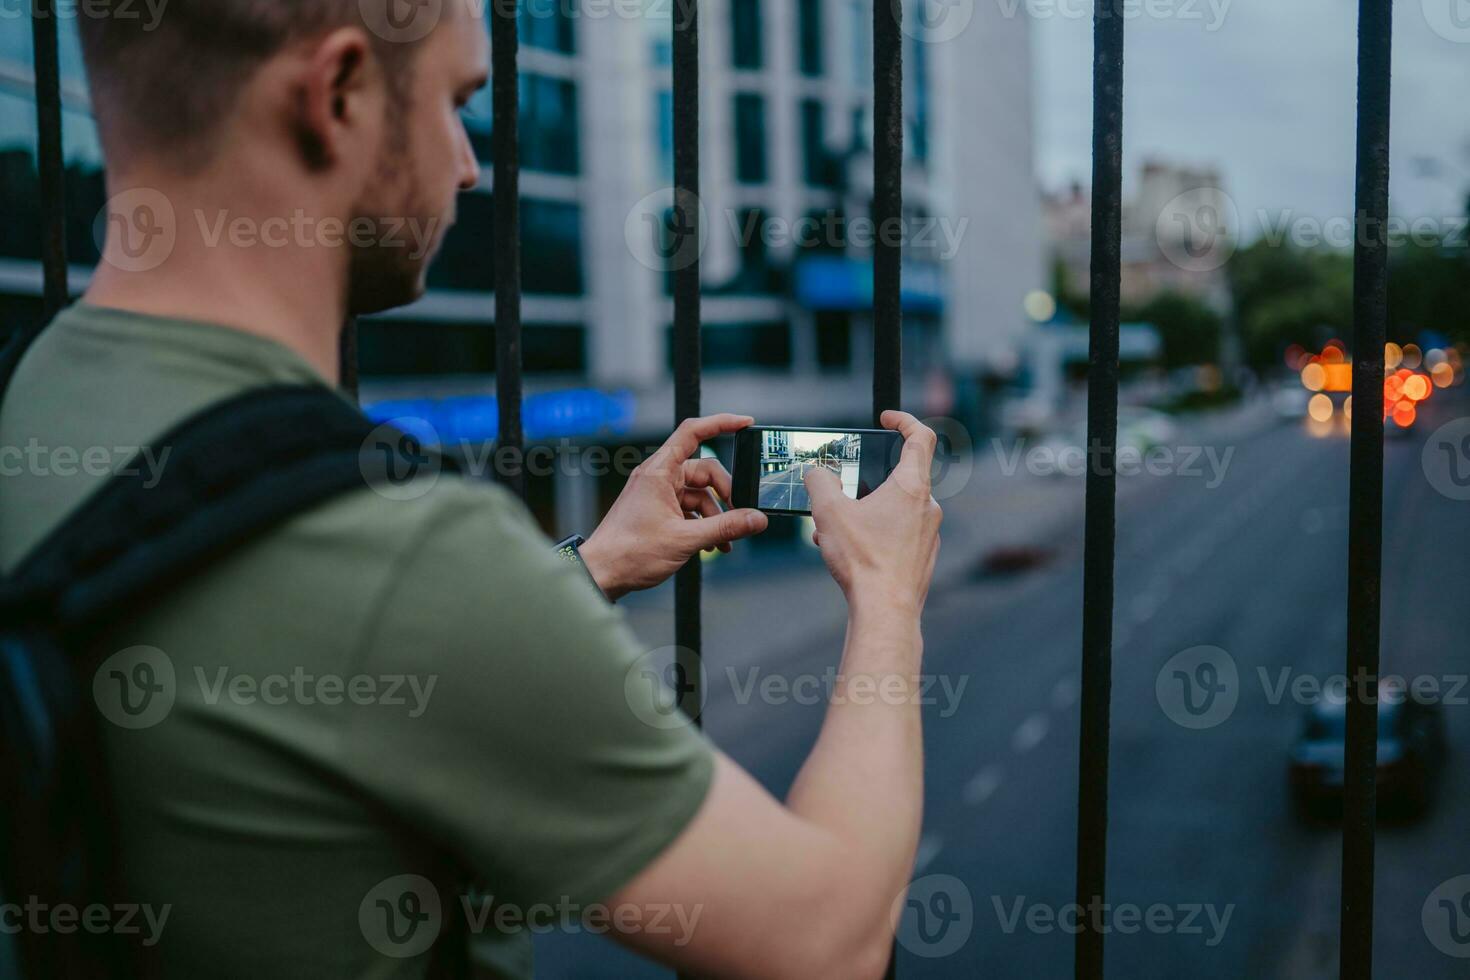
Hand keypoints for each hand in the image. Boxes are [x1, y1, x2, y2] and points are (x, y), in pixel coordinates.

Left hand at [580, 414, 768, 599]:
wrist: (601, 574)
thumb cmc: (628, 553)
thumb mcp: (685, 539)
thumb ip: (725, 527)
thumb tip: (755, 519)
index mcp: (659, 472)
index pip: (693, 432)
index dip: (721, 423)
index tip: (745, 422)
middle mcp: (659, 477)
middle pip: (704, 471)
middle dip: (725, 493)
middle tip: (739, 515)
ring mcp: (658, 494)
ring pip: (700, 494)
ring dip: (716, 515)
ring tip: (726, 540)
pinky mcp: (659, 510)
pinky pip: (690, 508)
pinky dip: (704, 523)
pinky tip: (713, 544)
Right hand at [803, 411, 942, 616]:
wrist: (885, 611)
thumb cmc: (864, 561)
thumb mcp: (829, 512)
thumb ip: (819, 482)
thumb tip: (816, 473)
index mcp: (911, 487)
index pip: (920, 438)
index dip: (904, 421)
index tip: (887, 419)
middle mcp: (928, 507)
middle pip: (902, 478)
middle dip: (870, 481)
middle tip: (844, 492)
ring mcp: (929, 534)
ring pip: (897, 510)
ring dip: (868, 512)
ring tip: (839, 532)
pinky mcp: (923, 557)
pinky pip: (900, 535)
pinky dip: (877, 535)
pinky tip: (852, 553)